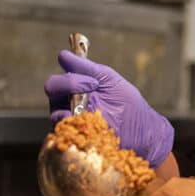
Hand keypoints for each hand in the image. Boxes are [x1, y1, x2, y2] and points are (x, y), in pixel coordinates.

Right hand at [44, 50, 173, 167]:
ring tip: (96, 112)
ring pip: (56, 114)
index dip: (71, 78)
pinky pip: (67, 134)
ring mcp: (72, 125)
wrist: (142, 131)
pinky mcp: (78, 140)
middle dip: (69, 85)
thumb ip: (86, 68)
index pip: (56, 82)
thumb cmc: (127, 104)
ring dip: (74, 109)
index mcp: (74, 90)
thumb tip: (63, 55)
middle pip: (52, 92)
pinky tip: (92, 126)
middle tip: (92, 89)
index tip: (93, 81)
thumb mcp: (108, 79)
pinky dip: (77, 128)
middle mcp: (67, 107)